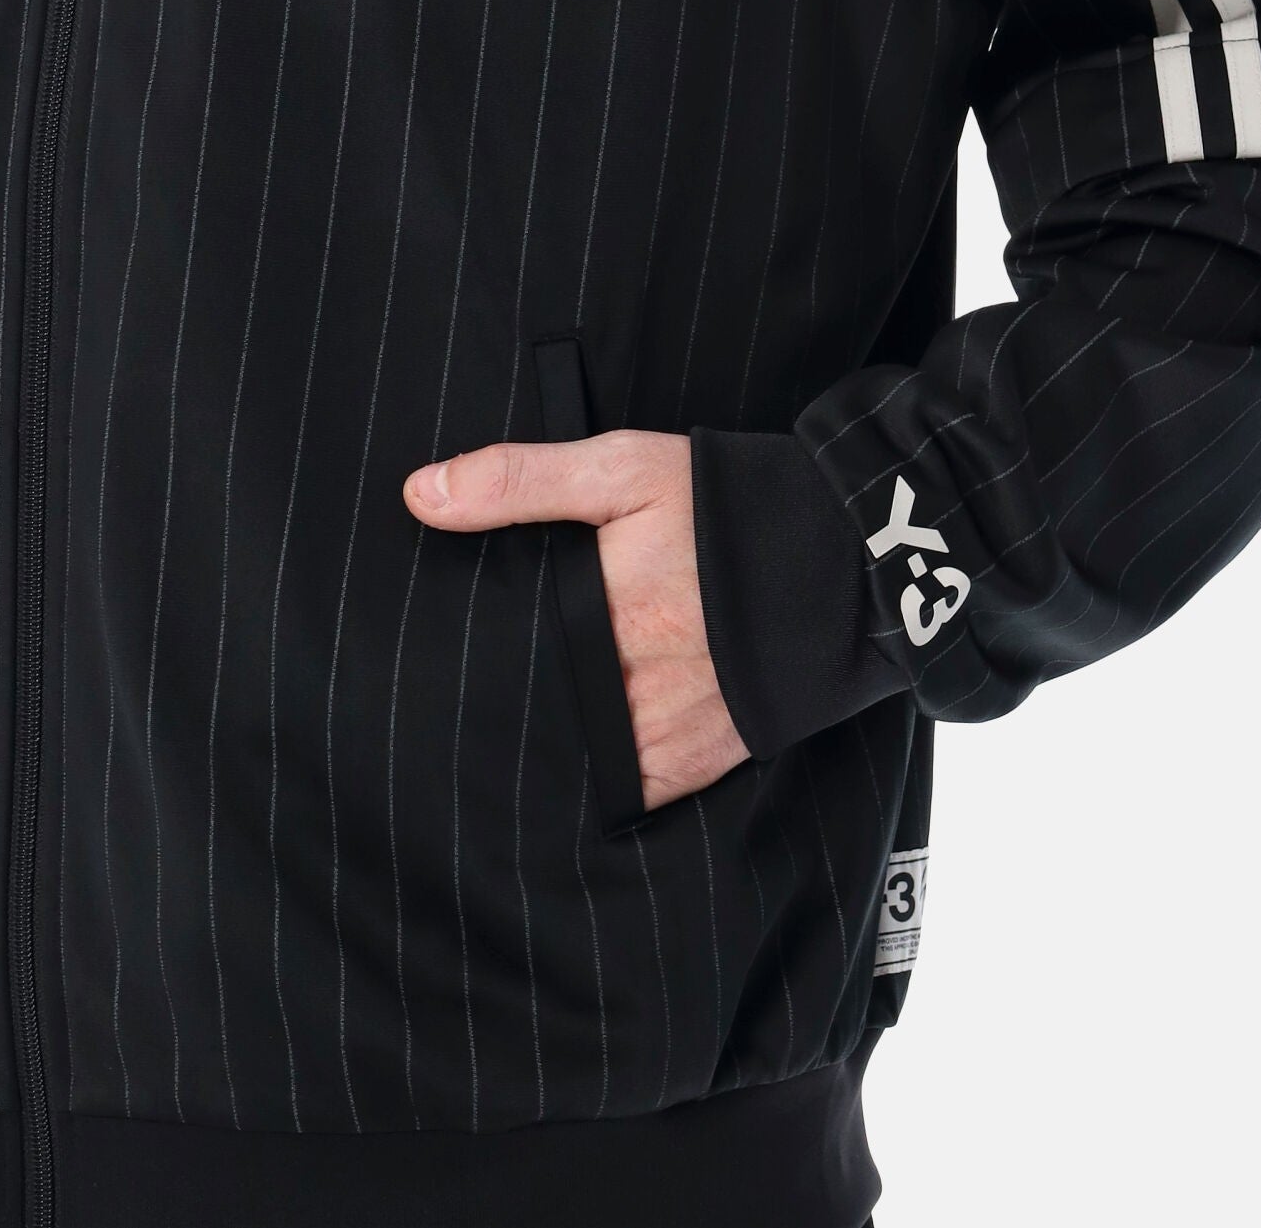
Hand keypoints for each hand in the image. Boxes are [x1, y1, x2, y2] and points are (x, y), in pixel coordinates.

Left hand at [401, 428, 749, 809]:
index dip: (467, 668)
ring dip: (551, 747)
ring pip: (577, 762)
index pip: (505, 663)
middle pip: (537, 719)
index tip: (436, 665)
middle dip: (503, 712)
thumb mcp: (621, 467)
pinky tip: (574, 758)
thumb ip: (520, 480)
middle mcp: (632, 688)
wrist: (840, 555)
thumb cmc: (723, 506)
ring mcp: (668, 733)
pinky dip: (602, 779)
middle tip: (462, 702)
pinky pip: (629, 793)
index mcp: (603, 618)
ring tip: (513, 731)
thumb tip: (420, 494)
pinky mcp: (701, 761)